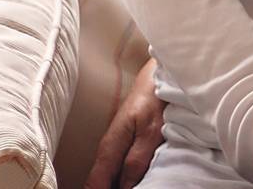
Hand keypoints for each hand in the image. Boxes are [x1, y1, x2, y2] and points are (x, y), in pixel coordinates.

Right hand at [85, 57, 166, 188]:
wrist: (159, 75)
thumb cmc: (155, 98)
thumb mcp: (151, 132)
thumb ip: (137, 160)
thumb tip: (126, 187)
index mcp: (110, 148)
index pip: (94, 184)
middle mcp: (108, 149)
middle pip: (100, 182)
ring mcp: (116, 146)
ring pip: (110, 176)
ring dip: (116, 184)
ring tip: (136, 186)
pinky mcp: (126, 143)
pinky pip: (118, 168)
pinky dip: (123, 178)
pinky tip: (134, 181)